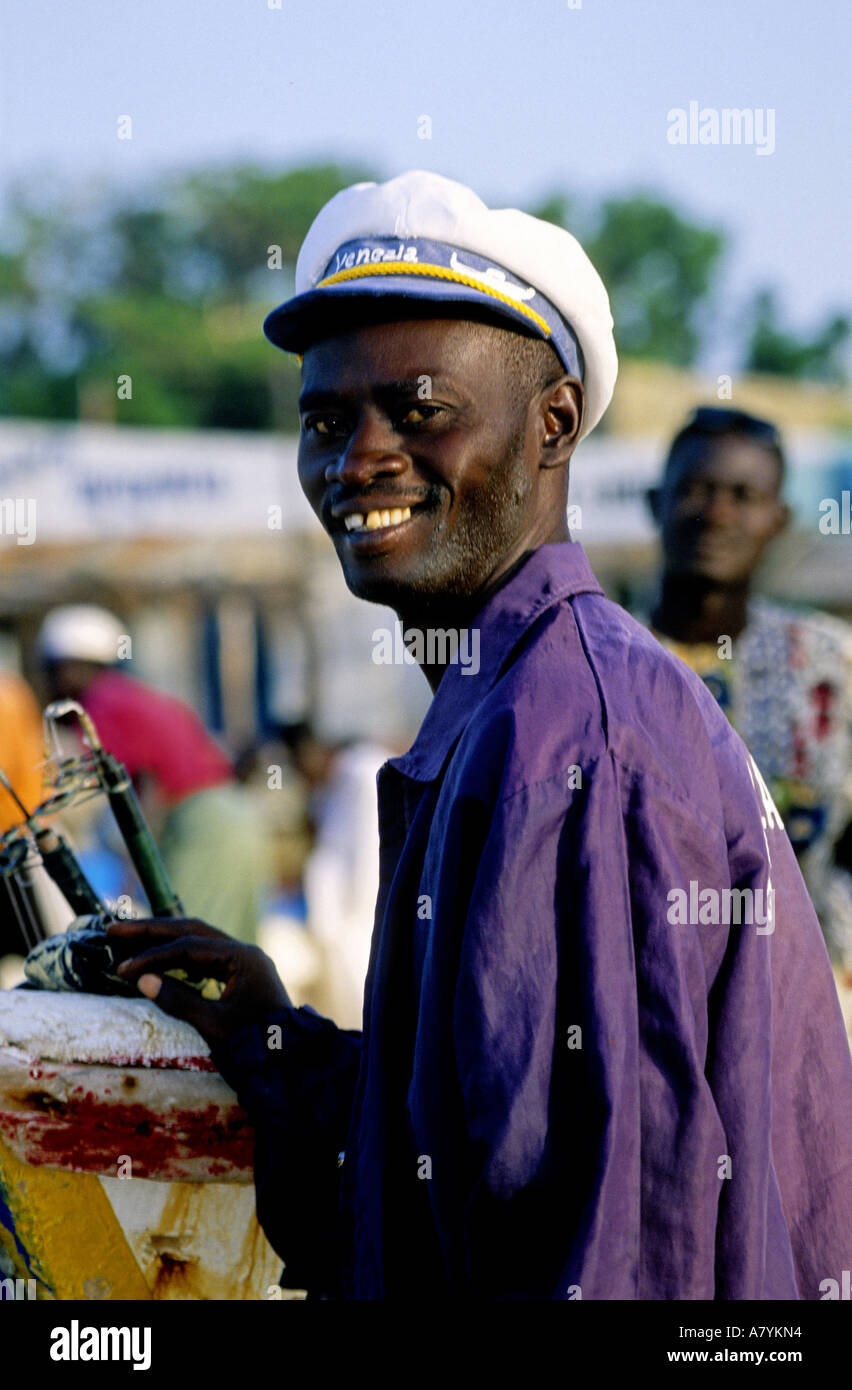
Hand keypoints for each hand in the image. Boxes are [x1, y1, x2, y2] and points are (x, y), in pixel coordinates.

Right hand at [109, 918, 291, 1045]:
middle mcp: (245, 954)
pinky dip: (181, 959)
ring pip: (199, 942)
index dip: (152, 956)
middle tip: (116, 929)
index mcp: (243, 958)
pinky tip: (163, 963)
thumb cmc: (257, 1048)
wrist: (295, 1067)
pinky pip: (207, 959)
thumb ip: (178, 1000)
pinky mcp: (242, 978)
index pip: (188, 947)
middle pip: (193, 931)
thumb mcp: (214, 1026)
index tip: (123, 969)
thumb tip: (141, 980)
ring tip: (132, 941)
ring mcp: (245, 964)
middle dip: (154, 931)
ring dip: (166, 942)